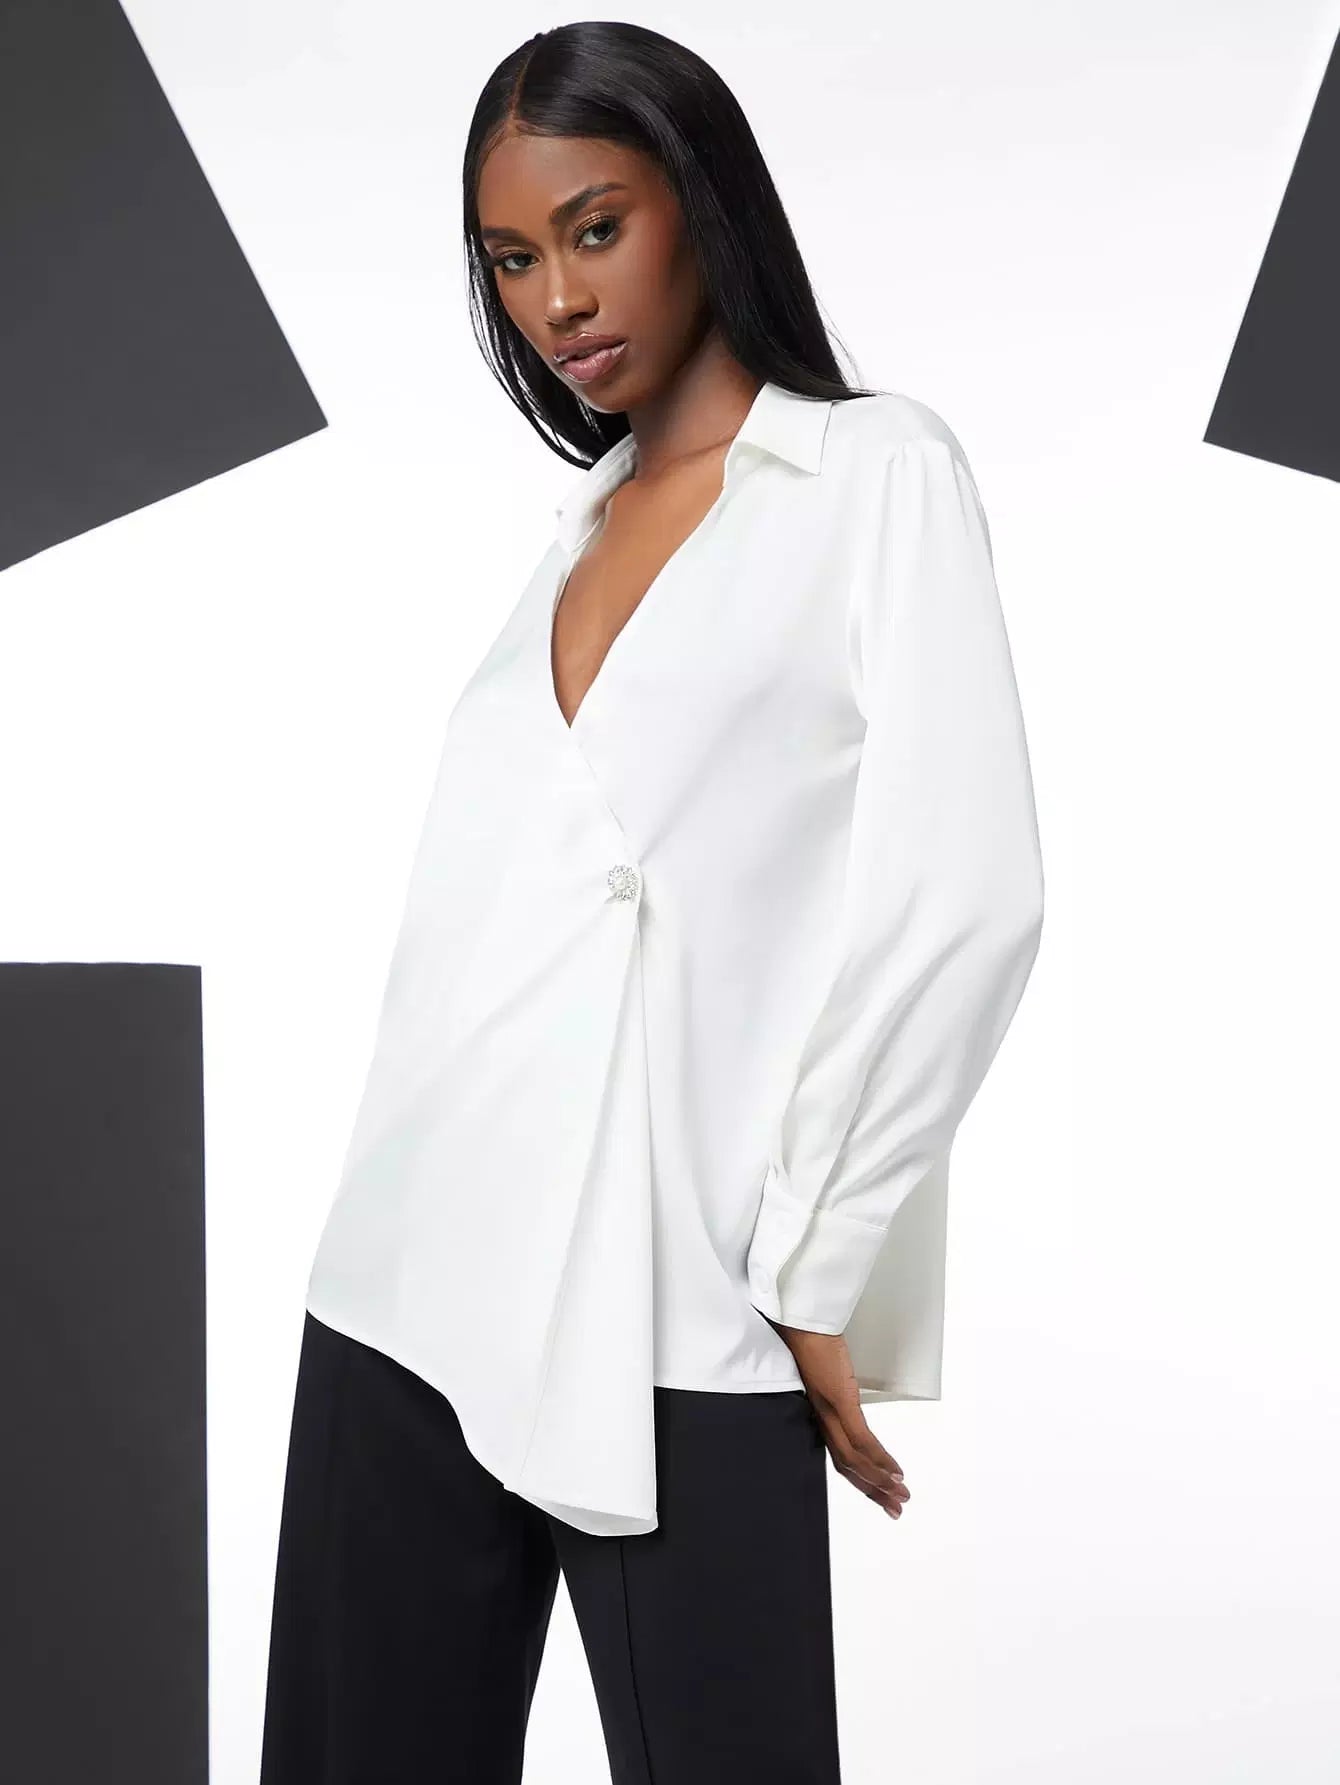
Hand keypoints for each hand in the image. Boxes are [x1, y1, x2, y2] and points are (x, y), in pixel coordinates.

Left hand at [768, 1321, 909, 1518]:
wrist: (803, 1321)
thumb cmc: (813, 1341)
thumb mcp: (827, 1372)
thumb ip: (835, 1389)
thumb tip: (848, 1395)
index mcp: (819, 1416)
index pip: (840, 1457)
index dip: (861, 1479)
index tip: (881, 1493)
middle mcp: (822, 1420)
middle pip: (847, 1467)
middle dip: (873, 1490)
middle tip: (896, 1508)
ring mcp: (831, 1412)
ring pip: (855, 1460)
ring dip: (880, 1481)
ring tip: (901, 1494)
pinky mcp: (840, 1401)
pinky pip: (862, 1439)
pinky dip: (879, 1459)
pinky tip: (895, 1472)